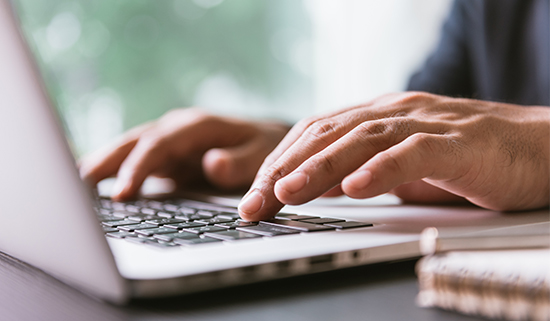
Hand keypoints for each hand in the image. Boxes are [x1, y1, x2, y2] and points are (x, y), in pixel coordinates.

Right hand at [79, 108, 288, 199]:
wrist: (263, 142)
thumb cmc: (263, 148)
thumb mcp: (262, 155)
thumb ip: (239, 162)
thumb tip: (211, 164)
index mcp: (197, 126)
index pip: (160, 145)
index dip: (139, 168)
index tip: (124, 193)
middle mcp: (177, 130)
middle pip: (136, 142)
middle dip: (110, 162)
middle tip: (81, 186)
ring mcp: (169, 142)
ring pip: (130, 148)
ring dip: (104, 163)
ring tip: (77, 183)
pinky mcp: (165, 157)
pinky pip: (136, 161)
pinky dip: (115, 170)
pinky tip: (96, 184)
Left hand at [237, 92, 549, 220]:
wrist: (539, 147)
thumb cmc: (468, 158)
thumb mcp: (404, 166)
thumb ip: (365, 169)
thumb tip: (320, 189)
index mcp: (377, 116)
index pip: (315, 133)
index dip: (279, 161)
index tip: (254, 195)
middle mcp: (395, 112)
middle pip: (327, 134)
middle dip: (285, 169)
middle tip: (255, 202)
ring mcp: (427, 123)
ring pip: (362, 139)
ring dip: (320, 168)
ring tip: (287, 193)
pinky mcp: (460, 142)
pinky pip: (415, 153)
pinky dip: (383, 169)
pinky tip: (357, 187)